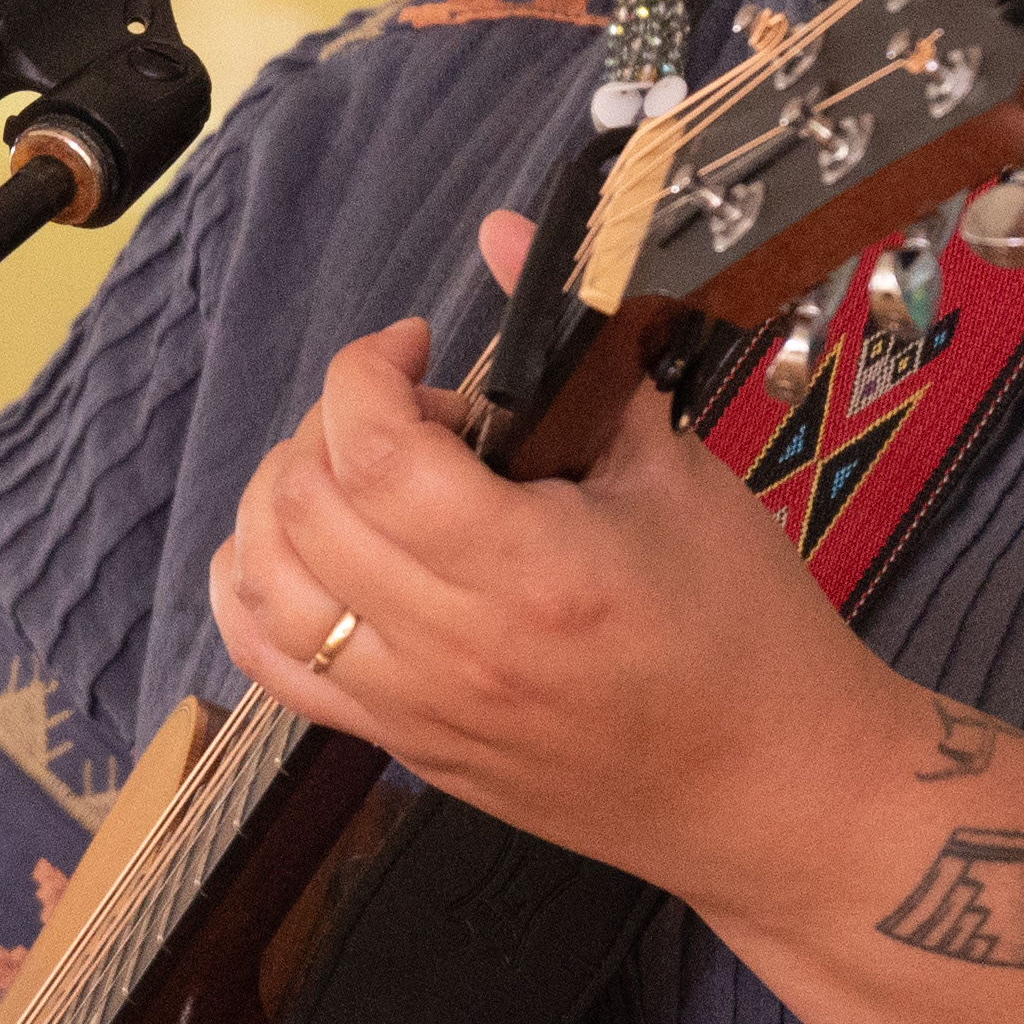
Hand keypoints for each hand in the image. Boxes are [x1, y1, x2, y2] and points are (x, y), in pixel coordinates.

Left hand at [203, 229, 921, 910]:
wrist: (773, 791)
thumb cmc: (748, 632)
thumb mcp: (679, 471)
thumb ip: (579, 352)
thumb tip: (506, 232)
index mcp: (532, 572)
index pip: (372, 449)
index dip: (366, 369)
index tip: (417, 343)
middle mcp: (452, 648)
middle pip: (303, 507)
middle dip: (332, 423)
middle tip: (412, 413)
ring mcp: (416, 709)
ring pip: (265, 584)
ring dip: (281, 500)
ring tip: (353, 472)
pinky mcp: (404, 748)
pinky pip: (270, 670)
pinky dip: (251, 592)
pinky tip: (289, 547)